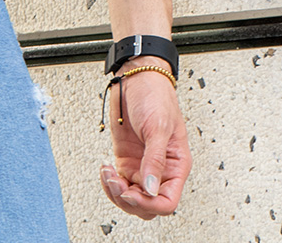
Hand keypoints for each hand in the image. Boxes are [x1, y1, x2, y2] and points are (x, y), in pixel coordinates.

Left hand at [99, 68, 191, 219]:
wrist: (136, 77)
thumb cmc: (155, 95)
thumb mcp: (158, 127)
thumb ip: (155, 160)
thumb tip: (150, 189)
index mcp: (176, 164)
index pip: (167, 201)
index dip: (151, 204)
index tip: (134, 193)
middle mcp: (159, 168)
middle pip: (148, 204)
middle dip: (130, 200)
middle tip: (118, 184)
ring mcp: (141, 164)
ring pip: (131, 197)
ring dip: (116, 192)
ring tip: (108, 174)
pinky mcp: (126, 158)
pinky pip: (118, 182)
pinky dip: (109, 181)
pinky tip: (105, 169)